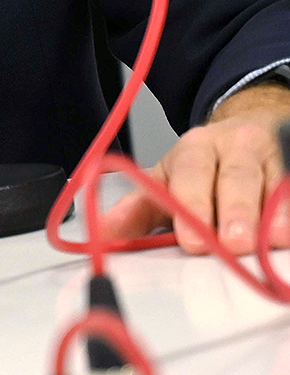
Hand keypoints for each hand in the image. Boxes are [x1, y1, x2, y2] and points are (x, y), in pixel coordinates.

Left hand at [94, 81, 289, 254]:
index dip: (191, 206)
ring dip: (274, 213)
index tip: (190, 240)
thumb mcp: (168, 180)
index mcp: (194, 149)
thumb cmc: (203, 167)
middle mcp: (235, 147)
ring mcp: (272, 156)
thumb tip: (101, 232)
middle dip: (235, 211)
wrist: (247, 132)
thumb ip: (139, 209)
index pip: (191, 173)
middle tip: (233, 243)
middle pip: (236, 177)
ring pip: (274, 182)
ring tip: (272, 240)